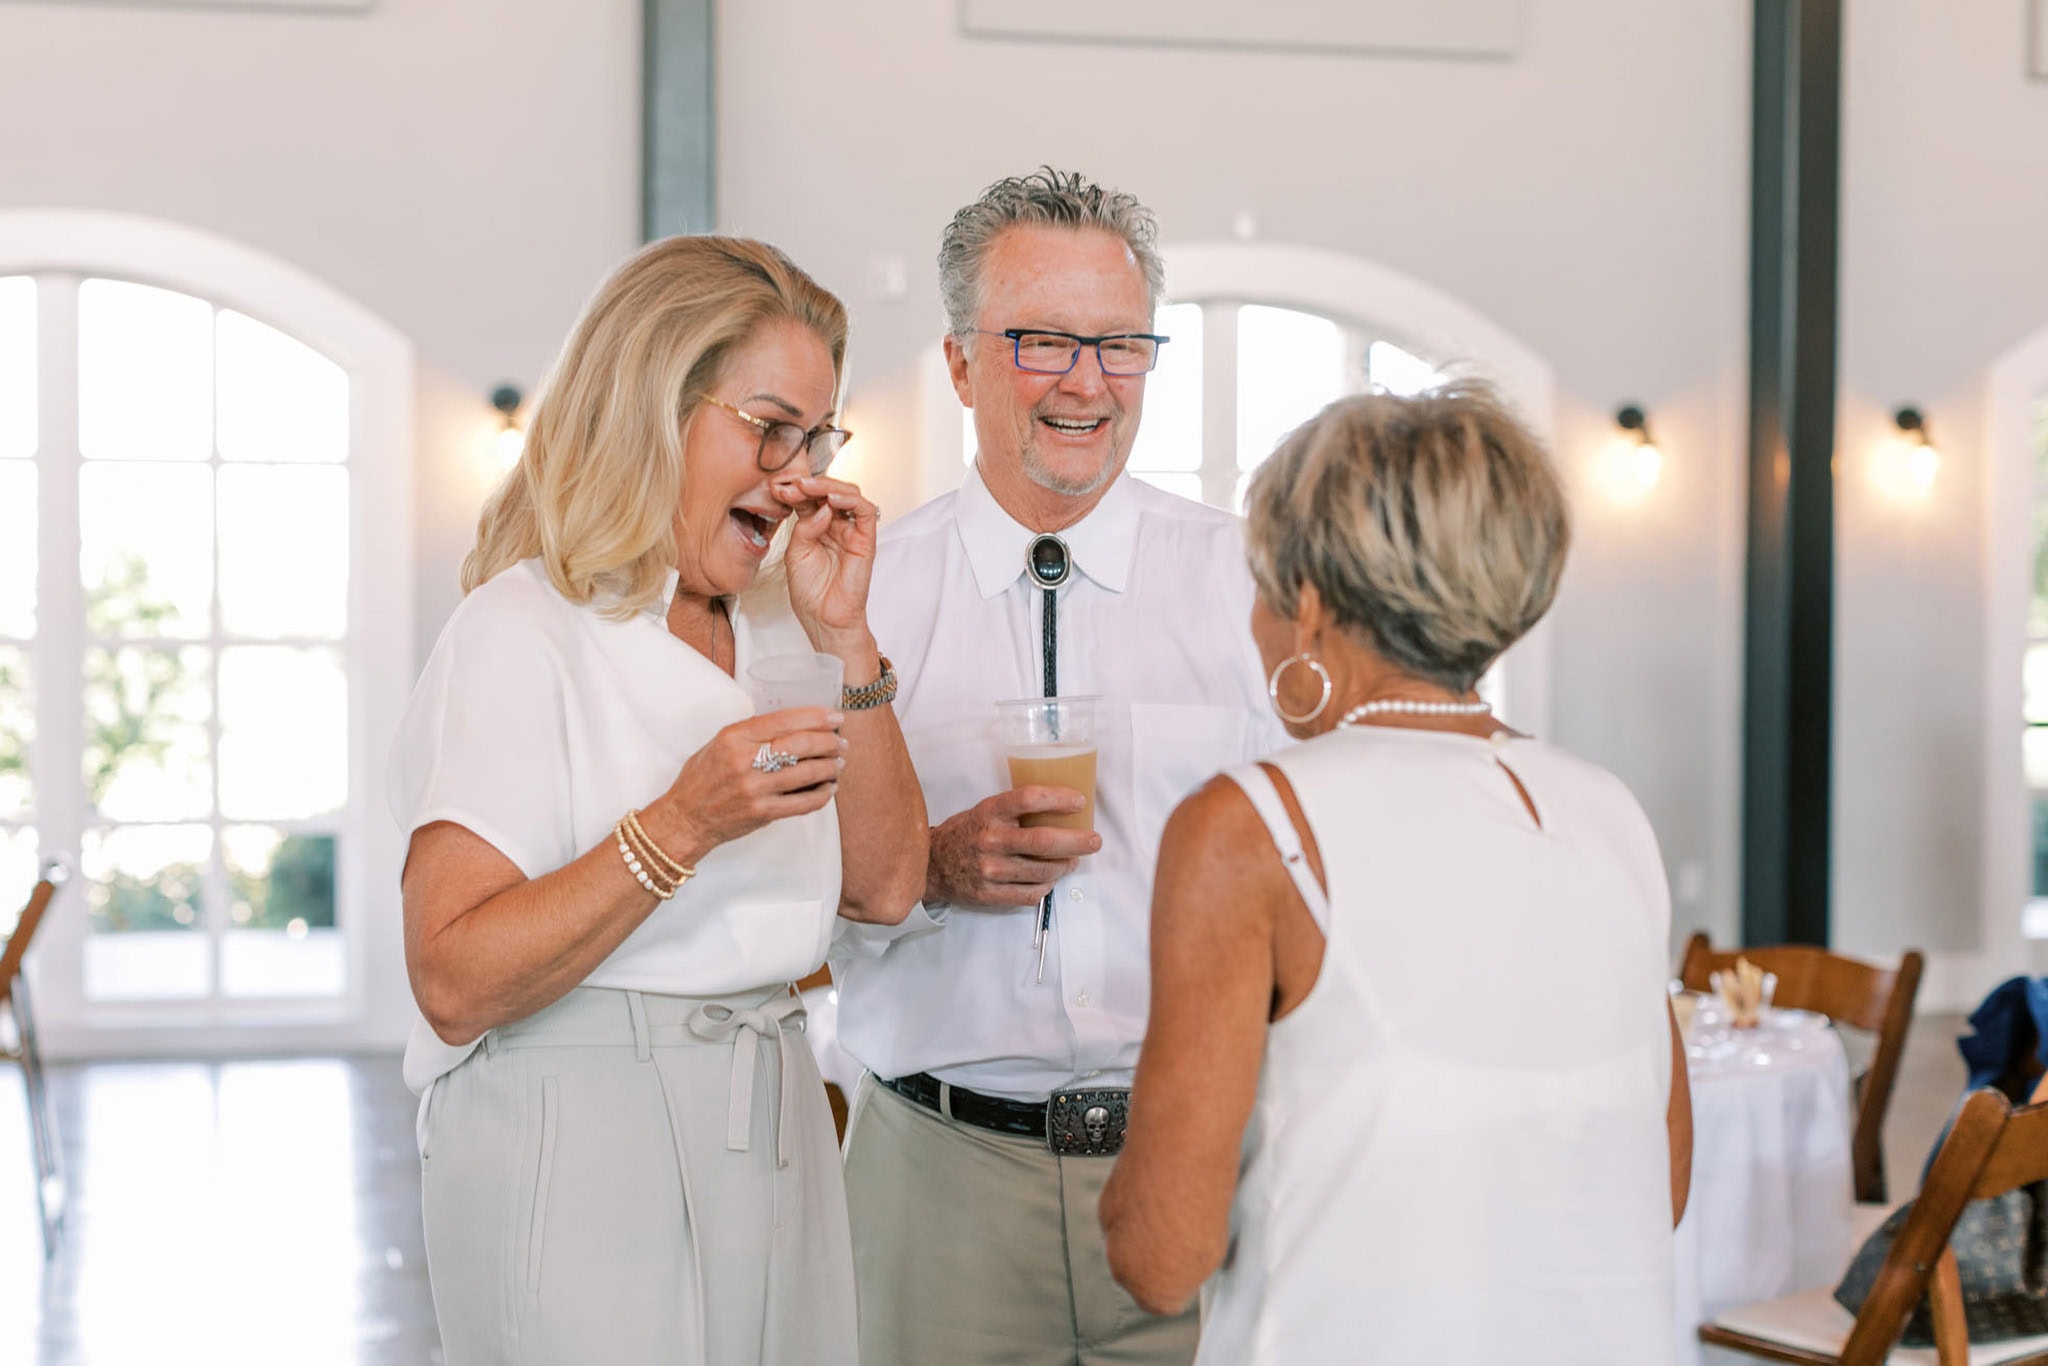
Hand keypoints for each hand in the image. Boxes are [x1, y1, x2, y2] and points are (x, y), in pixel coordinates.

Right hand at [641, 708, 845, 863]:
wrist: (685, 818)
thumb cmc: (702, 778)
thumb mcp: (719, 743)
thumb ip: (752, 732)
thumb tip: (795, 724)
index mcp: (734, 737)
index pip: (784, 720)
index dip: (816, 717)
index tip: (835, 717)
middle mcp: (744, 761)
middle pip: (801, 744)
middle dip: (829, 742)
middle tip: (841, 743)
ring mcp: (754, 788)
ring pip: (807, 773)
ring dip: (830, 767)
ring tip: (838, 764)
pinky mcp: (762, 813)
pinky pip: (802, 803)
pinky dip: (822, 795)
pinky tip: (829, 788)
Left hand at [779, 474, 878, 653]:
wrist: (823, 618)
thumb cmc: (810, 592)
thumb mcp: (796, 553)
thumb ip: (805, 527)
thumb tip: (820, 507)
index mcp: (816, 527)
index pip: (809, 498)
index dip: (795, 490)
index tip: (777, 488)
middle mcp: (836, 525)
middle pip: (829, 491)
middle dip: (809, 484)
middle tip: (791, 484)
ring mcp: (852, 531)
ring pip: (848, 494)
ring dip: (827, 486)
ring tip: (807, 488)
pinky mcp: (866, 540)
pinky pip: (865, 511)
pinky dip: (850, 499)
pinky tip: (831, 500)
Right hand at [925, 787, 1101, 908]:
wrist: (931, 864)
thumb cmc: (966, 833)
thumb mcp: (985, 810)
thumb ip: (1016, 810)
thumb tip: (1061, 808)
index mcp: (990, 812)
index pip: (1029, 799)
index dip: (1059, 799)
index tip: (1079, 801)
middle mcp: (990, 840)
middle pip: (1044, 841)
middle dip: (1077, 841)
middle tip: (1094, 840)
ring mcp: (990, 870)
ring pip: (1043, 870)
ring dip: (1066, 865)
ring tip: (1073, 860)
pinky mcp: (990, 894)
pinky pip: (1031, 894)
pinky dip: (1046, 885)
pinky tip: (1050, 877)